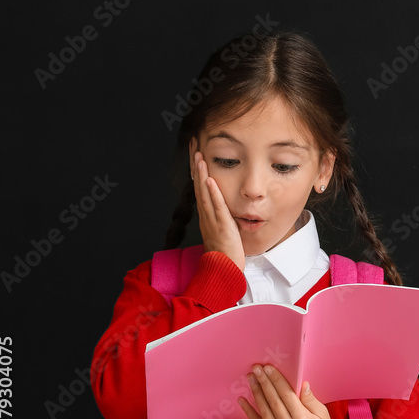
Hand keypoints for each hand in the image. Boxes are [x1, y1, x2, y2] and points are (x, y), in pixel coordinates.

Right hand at [192, 151, 245, 271]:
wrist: (223, 271)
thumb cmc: (224, 254)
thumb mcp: (223, 232)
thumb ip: (222, 219)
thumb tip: (225, 208)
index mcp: (206, 216)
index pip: (201, 189)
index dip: (198, 171)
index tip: (196, 154)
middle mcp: (206, 216)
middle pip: (199, 186)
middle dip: (196, 166)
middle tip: (193, 147)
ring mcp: (212, 220)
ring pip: (205, 193)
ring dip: (202, 174)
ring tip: (199, 157)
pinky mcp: (221, 226)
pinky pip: (216, 206)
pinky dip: (212, 193)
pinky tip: (209, 180)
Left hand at [238, 364, 336, 418]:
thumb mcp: (323, 414)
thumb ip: (311, 400)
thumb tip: (302, 384)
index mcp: (302, 418)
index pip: (286, 394)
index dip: (277, 380)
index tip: (269, 368)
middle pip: (273, 400)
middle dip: (264, 382)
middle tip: (256, 368)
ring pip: (263, 410)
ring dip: (255, 392)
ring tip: (250, 378)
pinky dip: (248, 412)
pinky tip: (242, 400)